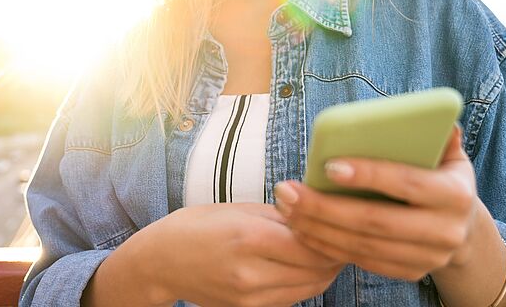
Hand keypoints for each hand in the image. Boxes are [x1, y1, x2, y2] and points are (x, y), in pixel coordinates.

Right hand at [148, 202, 345, 306]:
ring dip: (324, 270)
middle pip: (316, 270)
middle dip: (335, 253)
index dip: (333, 234)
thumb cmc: (198, 225)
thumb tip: (317, 213)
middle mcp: (252, 273)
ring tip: (328, 249)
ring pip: (309, 288)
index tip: (343, 221)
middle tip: (344, 235)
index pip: (311, 244)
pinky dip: (304, 282)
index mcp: (250, 238)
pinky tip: (304, 265)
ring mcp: (250, 298)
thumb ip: (281, 215)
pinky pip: (291, 298)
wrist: (161, 262)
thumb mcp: (239, 209)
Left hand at [273, 125, 479, 280]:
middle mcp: (446, 232)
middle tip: (288, 191)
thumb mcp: (448, 153)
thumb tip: (435, 117)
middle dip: (325, 207)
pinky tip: (302, 228)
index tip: (329, 165)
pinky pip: (362, 261)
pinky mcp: (410, 273)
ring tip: (286, 207)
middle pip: (375, 221)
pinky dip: (328, 246)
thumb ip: (437, 135)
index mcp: (456, 194)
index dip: (369, 174)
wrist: (463, 226)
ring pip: (363, 245)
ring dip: (318, 228)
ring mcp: (428, 258)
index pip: (407, 182)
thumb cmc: (442, 176)